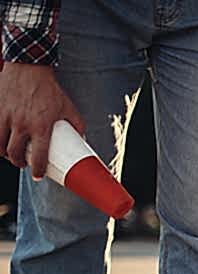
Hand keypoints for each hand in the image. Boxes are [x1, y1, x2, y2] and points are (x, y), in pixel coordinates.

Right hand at [0, 62, 85, 178]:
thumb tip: (82, 139)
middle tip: (24, 164)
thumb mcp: (68, 107)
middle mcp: (22, 124)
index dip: (38, 170)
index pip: (39, 156)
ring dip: (5, 154)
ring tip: (11, 155)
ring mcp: (7, 116)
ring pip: (0, 145)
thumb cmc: (49, 89)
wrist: (28, 68)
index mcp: (41, 126)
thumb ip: (77, 124)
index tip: (38, 175)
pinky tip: (0, 142)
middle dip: (19, 163)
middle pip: (15, 154)